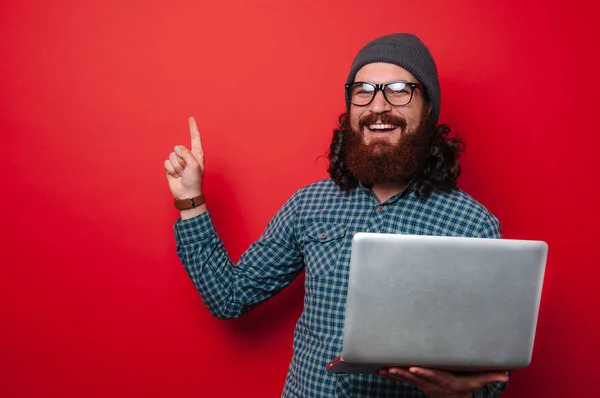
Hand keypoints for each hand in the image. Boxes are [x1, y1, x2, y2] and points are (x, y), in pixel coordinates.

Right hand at [164, 117, 204, 199]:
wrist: (186, 194)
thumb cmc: (194, 181)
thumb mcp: (194, 165)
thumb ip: (186, 154)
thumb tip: (176, 148)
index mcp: (197, 154)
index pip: (195, 138)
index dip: (193, 128)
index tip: (190, 118)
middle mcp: (187, 156)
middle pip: (179, 149)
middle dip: (181, 160)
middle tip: (186, 171)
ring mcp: (179, 161)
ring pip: (171, 156)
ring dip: (176, 167)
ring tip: (181, 174)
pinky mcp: (170, 167)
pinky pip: (166, 162)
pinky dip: (170, 170)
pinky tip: (175, 176)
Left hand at [378, 367, 508, 397]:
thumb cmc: (463, 386)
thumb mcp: (476, 381)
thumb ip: (489, 376)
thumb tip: (505, 374)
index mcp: (443, 380)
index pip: (432, 375)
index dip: (423, 372)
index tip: (415, 368)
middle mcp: (430, 383)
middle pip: (415, 378)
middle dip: (403, 372)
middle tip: (392, 367)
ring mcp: (421, 384)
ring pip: (405, 379)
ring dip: (393, 374)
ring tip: (382, 369)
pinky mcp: (415, 382)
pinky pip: (400, 378)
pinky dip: (390, 374)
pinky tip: (379, 370)